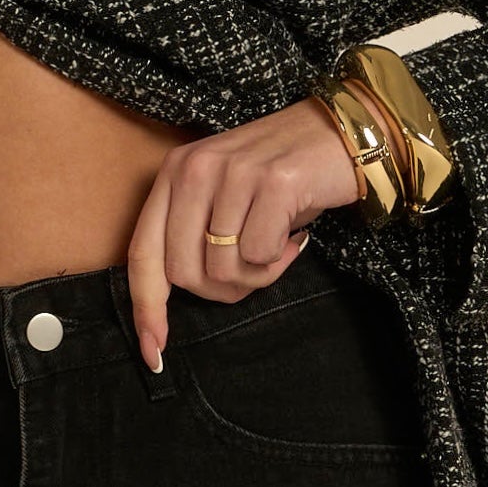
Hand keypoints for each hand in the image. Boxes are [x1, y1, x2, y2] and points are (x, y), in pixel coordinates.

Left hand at [125, 97, 359, 374]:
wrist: (345, 133)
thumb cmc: (284, 177)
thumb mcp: (224, 198)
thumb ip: (192, 238)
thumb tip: (168, 305)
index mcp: (173, 173)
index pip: (143, 253)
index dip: (146, 309)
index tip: (155, 353)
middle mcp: (195, 168)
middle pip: (185, 273)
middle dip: (223, 289)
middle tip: (256, 268)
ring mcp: (233, 173)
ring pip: (224, 269)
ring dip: (258, 275)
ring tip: (279, 246)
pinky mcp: (274, 182)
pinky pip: (260, 255)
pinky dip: (280, 260)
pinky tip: (295, 236)